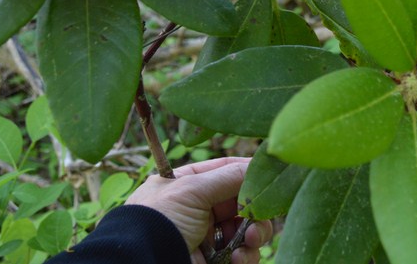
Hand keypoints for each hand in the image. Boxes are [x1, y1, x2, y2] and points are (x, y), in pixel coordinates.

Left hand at [126, 157, 272, 263]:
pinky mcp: (213, 260)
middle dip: (257, 212)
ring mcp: (208, 236)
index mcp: (190, 184)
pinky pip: (242, 255)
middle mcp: (201, 208)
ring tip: (251, 242)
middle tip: (260, 219)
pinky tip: (237, 259)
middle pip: (245, 203)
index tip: (273, 176)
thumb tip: (261, 163)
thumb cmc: (160, 220)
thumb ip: (229, 176)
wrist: (143, 262)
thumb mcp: (192, 189)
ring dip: (256, 235)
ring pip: (248, 231)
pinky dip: (245, 257)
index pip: (229, 171)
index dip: (251, 173)